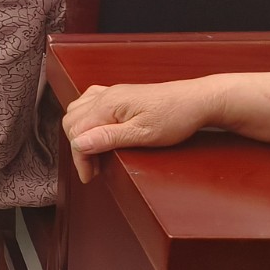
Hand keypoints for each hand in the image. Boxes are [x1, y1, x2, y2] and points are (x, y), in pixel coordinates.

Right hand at [61, 71, 269, 184]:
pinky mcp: (119, 94)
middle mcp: (104, 95)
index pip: (77, 133)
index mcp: (107, 104)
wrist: (197, 100)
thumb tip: (78, 143)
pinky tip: (96, 129)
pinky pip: (88, 102)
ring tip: (94, 153)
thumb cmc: (175, 118)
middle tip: (94, 169)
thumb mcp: (143, 135)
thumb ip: (108, 138)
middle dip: (78, 147)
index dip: (80, 158)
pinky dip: (85, 118)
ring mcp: (111, 93)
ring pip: (76, 110)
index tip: (90, 176)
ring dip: (79, 133)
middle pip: (72, 121)